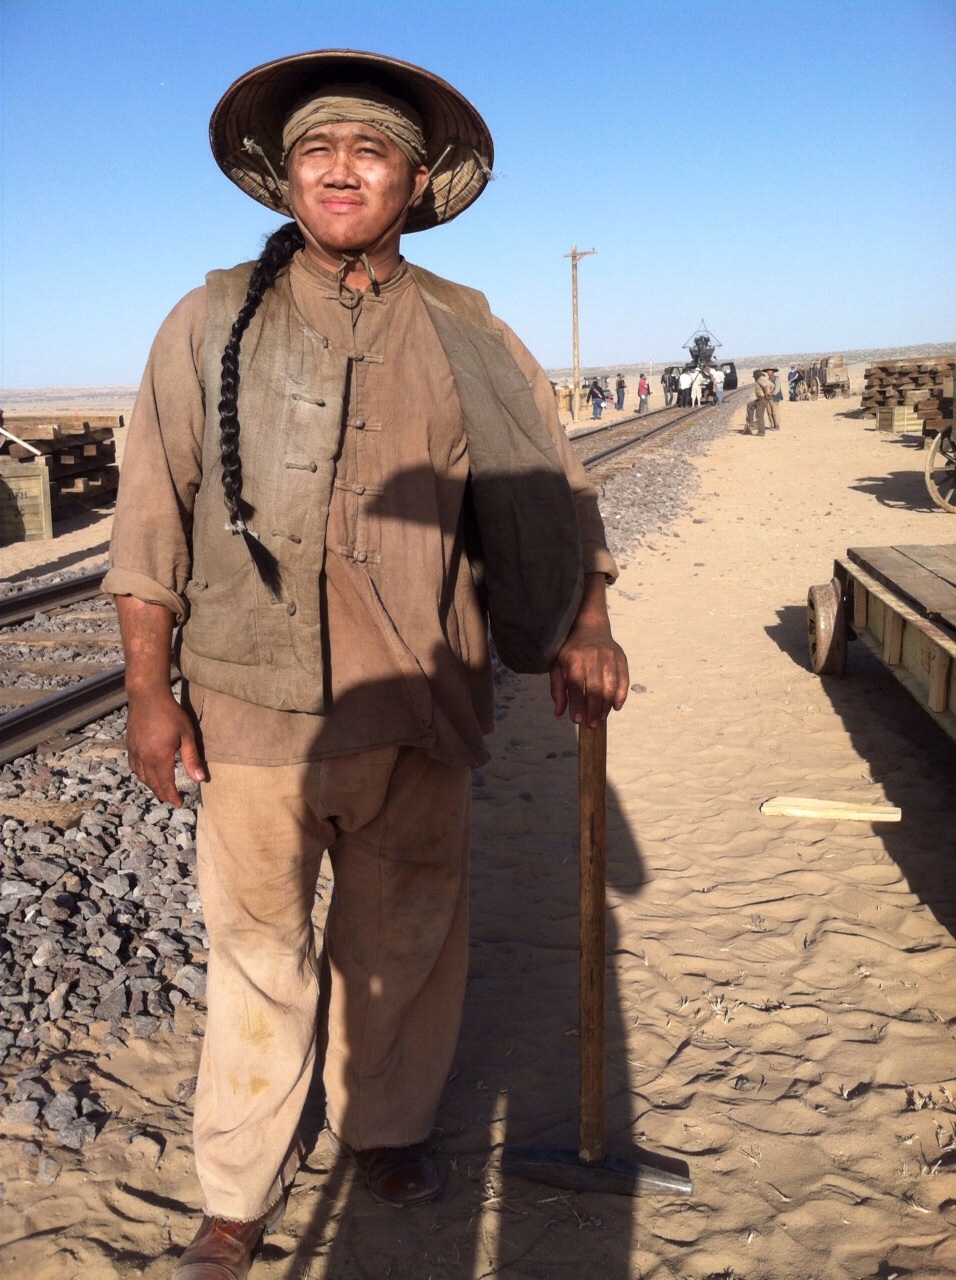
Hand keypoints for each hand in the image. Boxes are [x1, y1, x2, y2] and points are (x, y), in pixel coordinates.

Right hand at [126, 688, 205, 806]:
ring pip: (142, 777)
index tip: (179, 804)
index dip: (172, 796)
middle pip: (152, 783)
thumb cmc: (170, 713)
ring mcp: (135, 752)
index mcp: (160, 757)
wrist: (147, 696)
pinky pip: (134, 767)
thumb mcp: (186, 735)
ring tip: (161, 790)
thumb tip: (199, 779)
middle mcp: (144, 758)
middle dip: (162, 794)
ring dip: (152, 786)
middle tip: (171, 800)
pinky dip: (141, 775)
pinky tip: (146, 775)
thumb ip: (192, 758)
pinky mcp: (130, 745)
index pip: (166, 784)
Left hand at [548, 575, 628, 727]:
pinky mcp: (621, 658)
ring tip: (601, 717)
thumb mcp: (557, 667)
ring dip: (607, 705)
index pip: (577, 686)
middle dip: (594, 710)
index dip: (577, 705)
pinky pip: (623, 680)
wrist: (589, 626)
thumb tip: (559, 713)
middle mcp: (594, 656)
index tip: (577, 720)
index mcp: (575, 659)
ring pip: (611, 686)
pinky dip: (621, 696)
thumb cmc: (570, 651)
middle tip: (592, 724)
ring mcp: (609, 656)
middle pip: (596, 689)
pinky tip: (615, 707)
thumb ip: (558, 689)